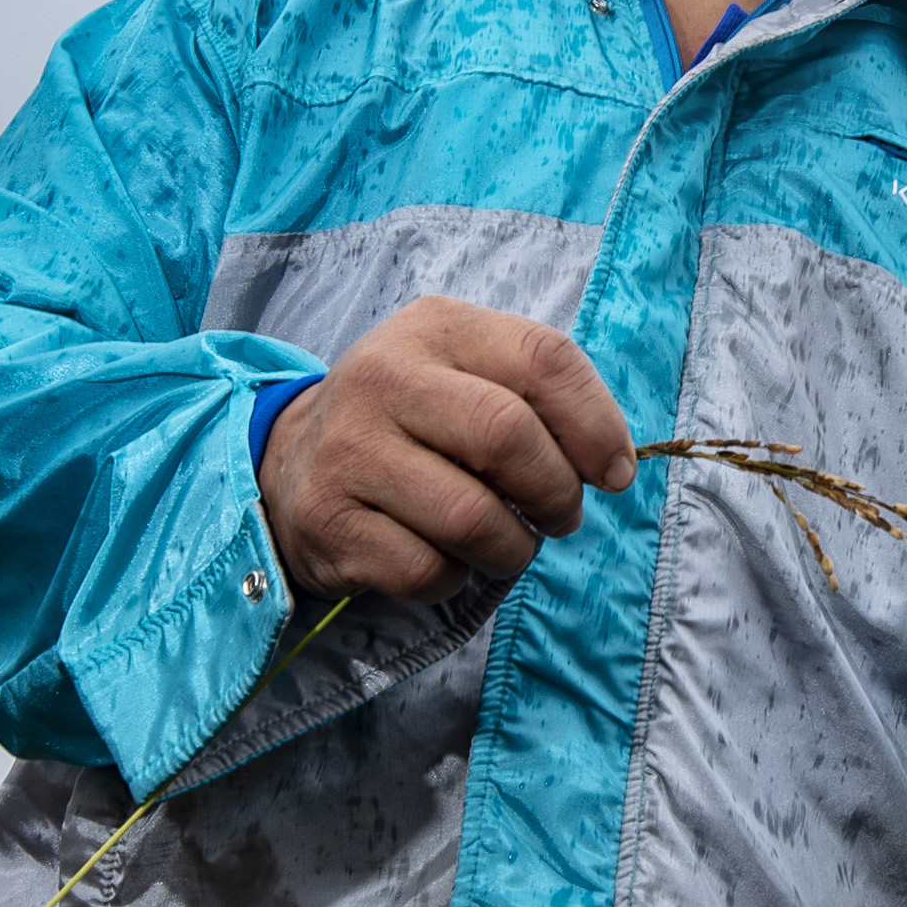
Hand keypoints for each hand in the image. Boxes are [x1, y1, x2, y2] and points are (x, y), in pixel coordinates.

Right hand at [261, 298, 638, 599]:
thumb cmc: (413, 421)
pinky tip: (442, 557)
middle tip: (558, 514)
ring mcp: (347, 450)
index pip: (544, 359)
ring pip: (471, 518)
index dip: (596, 424)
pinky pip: (427, 570)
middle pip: (506, 437)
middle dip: (556, 492)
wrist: (292, 462)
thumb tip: (613, 468)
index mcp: (435, 327)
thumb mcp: (468, 374)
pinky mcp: (327, 520)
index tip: (613, 471)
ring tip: (505, 542)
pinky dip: (454, 578)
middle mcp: (383, 377)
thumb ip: (542, 398)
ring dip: (512, 548)